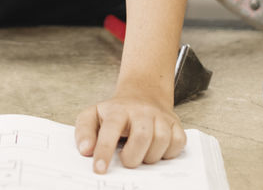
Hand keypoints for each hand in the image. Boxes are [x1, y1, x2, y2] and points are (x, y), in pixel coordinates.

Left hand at [73, 86, 187, 173]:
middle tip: (126, 161)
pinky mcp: (175, 123)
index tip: (100, 169)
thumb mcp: (93, 115)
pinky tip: (157, 150)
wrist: (143, 93)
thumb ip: (84, 131)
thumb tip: (85, 150)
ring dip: (150, 156)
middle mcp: (141, 111)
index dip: (105, 150)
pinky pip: (178, 142)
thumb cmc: (116, 112)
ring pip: (161, 140)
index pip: (111, 129)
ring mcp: (160, 117)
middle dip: (132, 157)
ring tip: (141, 155)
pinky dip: (168, 152)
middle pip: (141, 137)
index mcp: (118, 110)